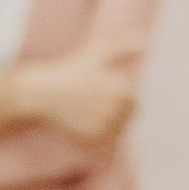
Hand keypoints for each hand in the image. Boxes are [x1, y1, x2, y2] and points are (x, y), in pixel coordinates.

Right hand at [16, 35, 142, 146]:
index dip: (119, 101)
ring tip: (87, 119)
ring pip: (118, 134)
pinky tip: (89, 136)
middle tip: (92, 107)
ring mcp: (107, 125)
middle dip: (115, 115)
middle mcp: (118, 108)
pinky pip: (108, 149)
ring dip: (109, 131)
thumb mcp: (96, 52)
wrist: (42, 92)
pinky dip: (103, 148)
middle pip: (127, 119)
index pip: (134, 103)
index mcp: (124, 89)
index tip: (102, 96)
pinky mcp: (94, 139)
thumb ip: (122, 45)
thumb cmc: (69, 70)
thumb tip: (146, 40)